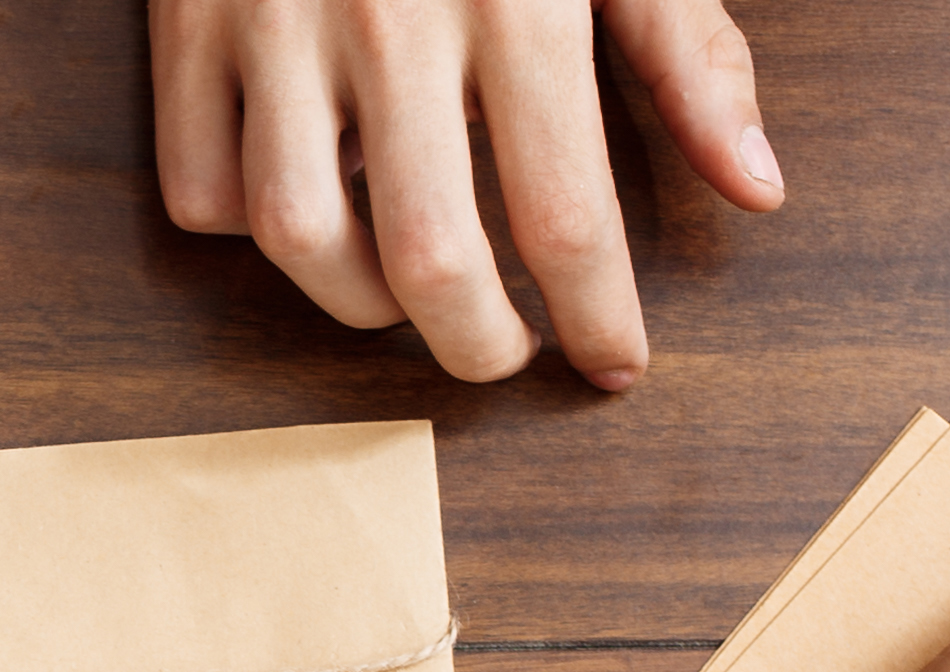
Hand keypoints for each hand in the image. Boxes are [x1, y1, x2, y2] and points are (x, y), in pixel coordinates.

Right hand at [152, 0, 780, 386]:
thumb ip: (688, 55)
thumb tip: (758, 188)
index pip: (566, 216)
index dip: (597, 316)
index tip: (612, 359)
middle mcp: (393, 19)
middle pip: (429, 264)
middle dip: (477, 346)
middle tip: (503, 351)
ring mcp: (276, 23)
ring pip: (299, 243)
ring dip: (361, 305)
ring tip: (407, 295)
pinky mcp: (190, 24)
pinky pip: (203, 189)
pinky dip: (252, 229)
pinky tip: (312, 199)